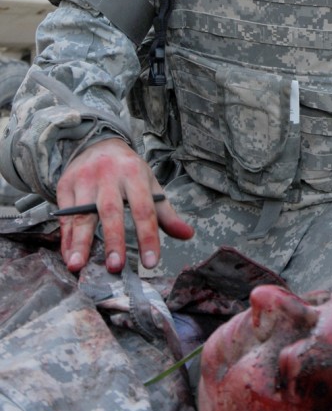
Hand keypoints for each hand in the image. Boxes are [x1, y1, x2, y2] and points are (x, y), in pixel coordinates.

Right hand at [56, 137, 193, 273]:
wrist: (98, 144)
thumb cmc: (128, 170)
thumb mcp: (149, 184)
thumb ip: (166, 213)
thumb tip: (187, 235)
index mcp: (135, 174)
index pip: (144, 209)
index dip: (148, 236)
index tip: (150, 262)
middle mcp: (109, 175)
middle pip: (111, 211)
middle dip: (113, 240)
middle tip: (115, 266)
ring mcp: (85, 179)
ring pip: (82, 214)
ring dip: (80, 242)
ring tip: (78, 265)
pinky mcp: (65, 184)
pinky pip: (65, 216)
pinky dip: (66, 238)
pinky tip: (70, 256)